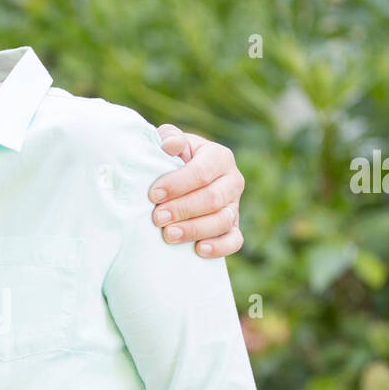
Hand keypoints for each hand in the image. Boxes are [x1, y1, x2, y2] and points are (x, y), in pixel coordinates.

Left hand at [150, 125, 244, 257]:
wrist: (180, 182)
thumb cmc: (172, 160)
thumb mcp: (170, 144)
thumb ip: (170, 139)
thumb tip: (171, 145)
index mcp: (219, 157)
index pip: (202, 172)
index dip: (178, 184)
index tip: (153, 194)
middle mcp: (232, 181)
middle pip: (213, 198)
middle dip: (183, 209)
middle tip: (157, 218)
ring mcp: (235, 206)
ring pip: (223, 221)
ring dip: (195, 229)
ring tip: (169, 235)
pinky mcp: (234, 228)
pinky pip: (235, 241)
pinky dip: (219, 247)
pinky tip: (199, 250)